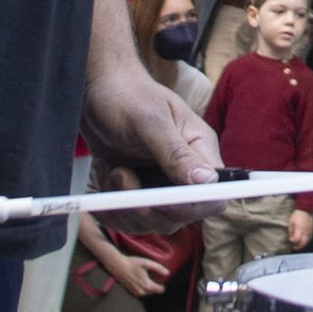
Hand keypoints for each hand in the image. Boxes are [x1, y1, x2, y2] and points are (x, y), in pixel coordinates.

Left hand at [83, 62, 220, 221]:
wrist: (96, 89)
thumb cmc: (127, 95)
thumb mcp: (150, 121)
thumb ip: (176, 153)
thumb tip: (207, 182)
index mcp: (199, 150)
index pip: (215, 194)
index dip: (196, 205)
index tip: (165, 199)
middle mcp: (184, 172)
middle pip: (183, 215)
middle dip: (151, 207)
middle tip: (123, 177)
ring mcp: (160, 184)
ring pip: (155, 222)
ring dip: (127, 206)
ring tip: (114, 172)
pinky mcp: (138, 191)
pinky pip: (131, 219)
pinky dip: (113, 210)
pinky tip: (104, 185)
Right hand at [112, 252, 169, 299]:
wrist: (118, 266)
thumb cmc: (132, 263)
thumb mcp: (146, 263)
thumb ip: (158, 268)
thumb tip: (167, 273)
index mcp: (147, 285)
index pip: (160, 290)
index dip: (162, 284)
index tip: (159, 277)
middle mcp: (142, 292)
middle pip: (154, 291)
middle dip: (154, 285)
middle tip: (150, 275)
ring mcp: (136, 293)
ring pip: (148, 292)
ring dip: (148, 286)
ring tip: (143, 276)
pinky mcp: (132, 293)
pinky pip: (141, 292)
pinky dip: (142, 287)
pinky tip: (138, 279)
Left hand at [285, 208, 312, 250]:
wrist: (306, 210)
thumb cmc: (296, 216)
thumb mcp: (291, 222)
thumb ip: (291, 231)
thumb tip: (291, 238)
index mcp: (300, 230)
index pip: (297, 239)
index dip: (293, 241)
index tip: (290, 240)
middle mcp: (306, 232)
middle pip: (303, 243)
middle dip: (298, 246)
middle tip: (294, 247)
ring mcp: (310, 232)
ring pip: (307, 242)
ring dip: (302, 245)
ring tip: (298, 245)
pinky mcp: (312, 231)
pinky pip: (309, 239)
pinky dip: (306, 241)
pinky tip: (303, 241)